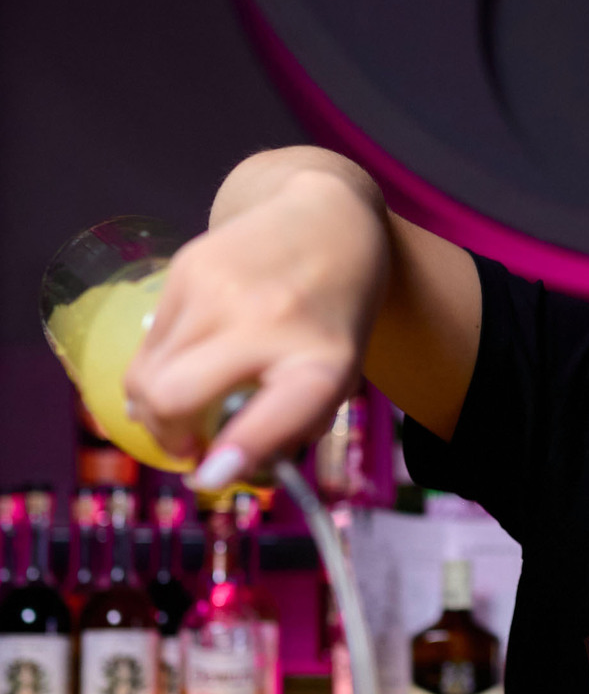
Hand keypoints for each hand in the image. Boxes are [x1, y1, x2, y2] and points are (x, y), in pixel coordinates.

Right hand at [125, 164, 387, 483]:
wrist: (327, 218)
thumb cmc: (333, 317)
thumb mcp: (336, 378)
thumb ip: (288, 427)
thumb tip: (219, 471)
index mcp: (321, 361)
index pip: (274, 415)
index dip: (235, 453)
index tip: (208, 475)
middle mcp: (266, 321)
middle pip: (172, 397)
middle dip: (166, 435)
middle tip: (187, 444)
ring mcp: (217, 289)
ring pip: (146, 374)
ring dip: (155, 405)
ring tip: (185, 404)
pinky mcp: (185, 266)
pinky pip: (149, 341)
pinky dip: (158, 365)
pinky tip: (189, 359)